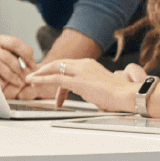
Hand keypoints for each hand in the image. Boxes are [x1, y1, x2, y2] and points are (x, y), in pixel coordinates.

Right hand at [0, 35, 36, 96]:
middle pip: (7, 56)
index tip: (34, 67)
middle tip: (26, 78)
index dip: (27, 56)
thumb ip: (24, 53)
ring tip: (18, 82)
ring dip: (11, 75)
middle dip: (19, 69)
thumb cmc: (4, 65)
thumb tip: (31, 59)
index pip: (15, 43)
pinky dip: (1, 81)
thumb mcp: (14, 56)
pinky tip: (6, 85)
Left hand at [25, 58, 140, 111]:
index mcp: (89, 65)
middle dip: (44, 70)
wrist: (129, 96)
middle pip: (58, 64)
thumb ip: (88, 86)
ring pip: (54, 69)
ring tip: (30, 80)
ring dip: (40, 74)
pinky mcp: (79, 81)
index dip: (55, 72)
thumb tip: (84, 92)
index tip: (48, 79)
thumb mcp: (100, 87)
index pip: (67, 66)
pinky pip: (56, 78)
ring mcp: (81, 71)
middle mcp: (84, 64)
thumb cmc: (119, 95)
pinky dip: (42, 79)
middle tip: (33, 76)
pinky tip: (34, 82)